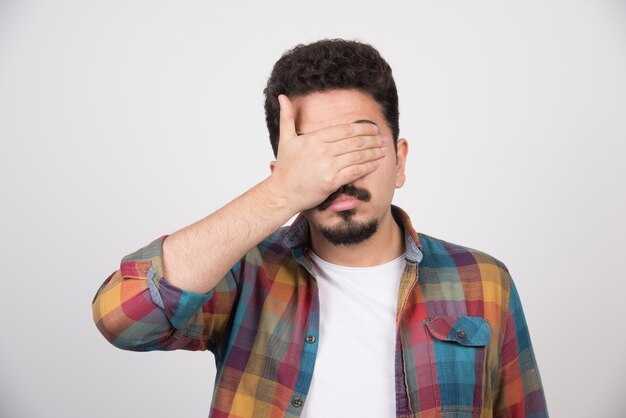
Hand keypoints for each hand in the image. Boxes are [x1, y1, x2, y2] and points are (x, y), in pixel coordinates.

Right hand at [269, 94, 386, 212]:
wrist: (282, 193)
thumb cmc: (285, 167)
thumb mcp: (285, 139)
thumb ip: (287, 117)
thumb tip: (282, 96)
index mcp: (314, 138)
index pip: (345, 130)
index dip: (363, 128)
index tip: (374, 128)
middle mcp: (322, 150)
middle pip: (355, 141)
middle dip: (373, 139)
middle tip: (383, 138)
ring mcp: (328, 166)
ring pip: (358, 156)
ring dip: (374, 152)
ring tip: (383, 150)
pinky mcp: (332, 181)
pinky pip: (355, 172)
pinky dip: (368, 167)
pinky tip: (376, 164)